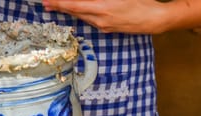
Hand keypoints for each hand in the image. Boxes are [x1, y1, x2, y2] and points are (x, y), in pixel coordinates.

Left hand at [41, 0, 167, 33]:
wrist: (154, 19)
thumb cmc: (140, 1)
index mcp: (102, 8)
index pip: (74, 6)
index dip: (59, 4)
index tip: (46, 2)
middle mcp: (100, 19)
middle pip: (75, 12)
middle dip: (60, 7)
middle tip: (47, 3)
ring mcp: (104, 26)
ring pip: (82, 17)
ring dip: (71, 10)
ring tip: (59, 5)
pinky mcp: (108, 29)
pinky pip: (91, 20)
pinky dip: (83, 13)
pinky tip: (80, 9)